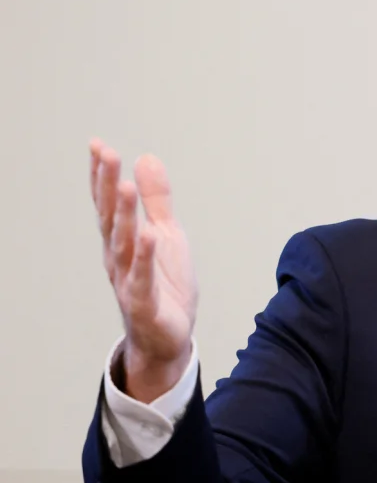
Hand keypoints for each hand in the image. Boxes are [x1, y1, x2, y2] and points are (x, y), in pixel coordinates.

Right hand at [90, 139, 197, 403]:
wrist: (171, 337)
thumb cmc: (165, 284)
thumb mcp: (167, 233)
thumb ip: (156, 199)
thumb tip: (146, 158)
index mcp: (123, 241)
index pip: (108, 204)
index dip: (102, 175)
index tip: (98, 145)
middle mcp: (119, 259)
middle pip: (110, 218)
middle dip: (107, 187)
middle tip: (106, 155)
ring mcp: (129, 281)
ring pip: (123, 245)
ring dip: (122, 216)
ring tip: (123, 186)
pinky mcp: (145, 304)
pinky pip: (142, 279)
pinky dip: (145, 258)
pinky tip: (148, 236)